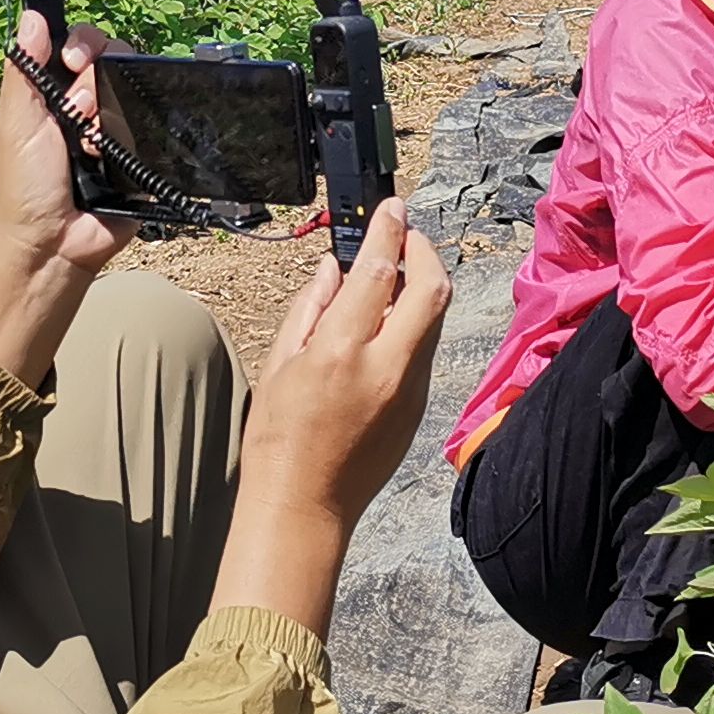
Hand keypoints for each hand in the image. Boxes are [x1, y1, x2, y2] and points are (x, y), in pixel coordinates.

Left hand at [0, 9, 137, 273]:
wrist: (56, 244)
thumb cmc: (26, 188)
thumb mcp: (16, 123)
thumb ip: (23, 69)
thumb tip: (31, 17)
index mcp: (52, 92)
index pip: (76, 45)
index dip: (81, 43)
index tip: (72, 61)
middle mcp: (86, 104)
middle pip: (109, 58)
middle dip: (94, 77)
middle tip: (77, 109)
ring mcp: (114, 126)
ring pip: (129, 88)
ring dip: (106, 110)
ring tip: (88, 142)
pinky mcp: (138, 151)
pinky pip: (147, 122)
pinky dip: (128, 135)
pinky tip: (109, 156)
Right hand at [239, 205, 451, 528]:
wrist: (305, 507)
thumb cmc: (279, 439)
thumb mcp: (278, 364)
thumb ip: (310, 309)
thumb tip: (333, 268)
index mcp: (340, 352)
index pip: (378, 271)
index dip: (389, 230)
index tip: (391, 206)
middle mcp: (386, 367)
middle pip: (431, 288)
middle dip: (423, 251)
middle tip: (404, 237)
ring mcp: (410, 390)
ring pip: (435, 318)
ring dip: (421, 286)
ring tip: (392, 278)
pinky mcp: (420, 408)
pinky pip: (425, 350)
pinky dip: (414, 324)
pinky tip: (387, 325)